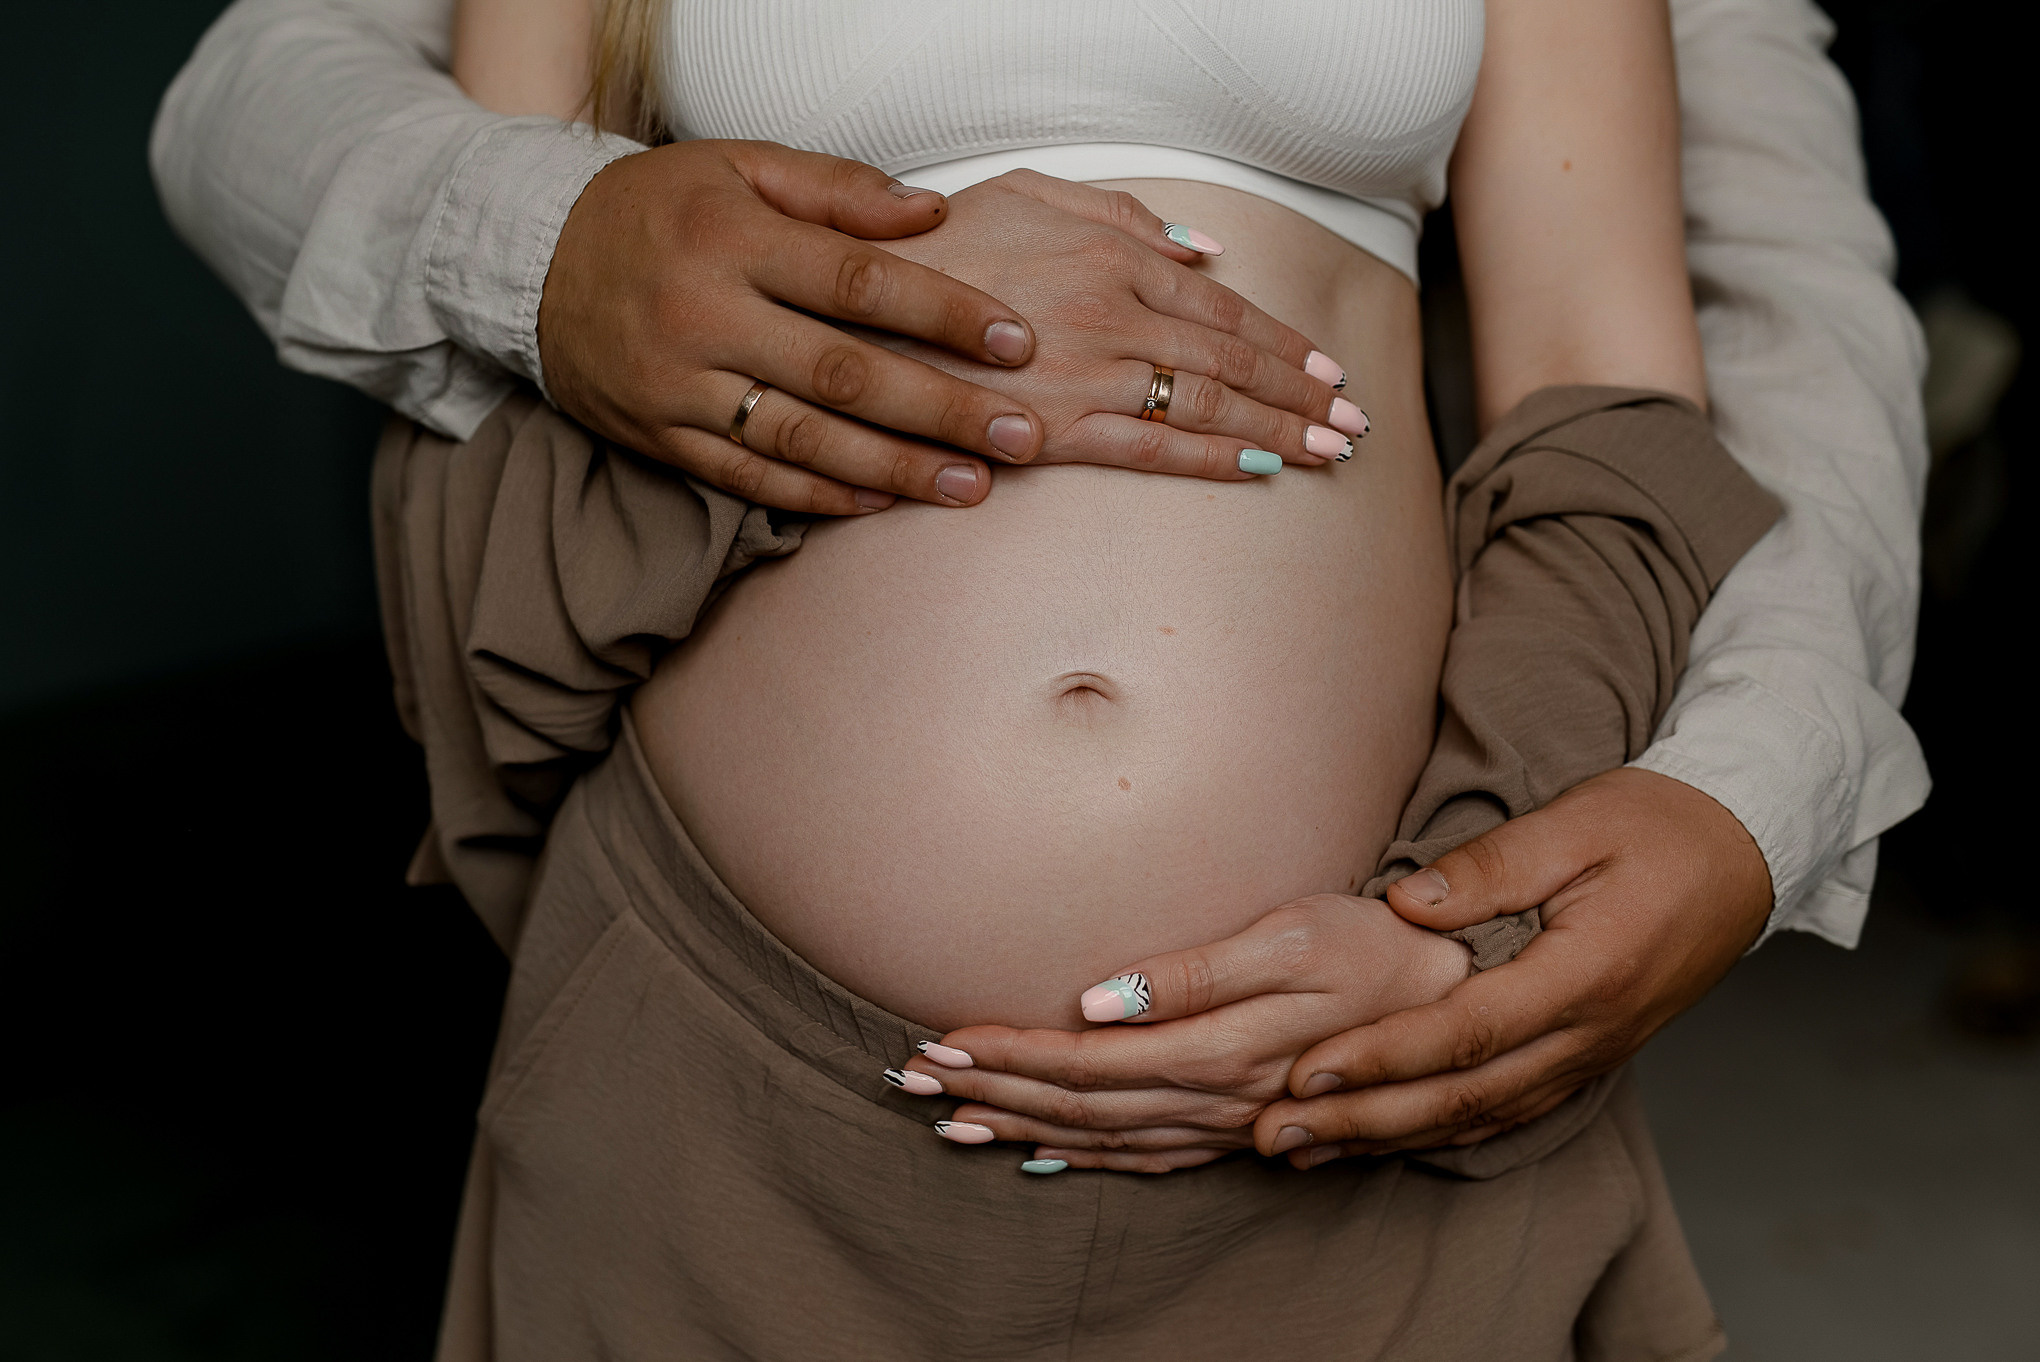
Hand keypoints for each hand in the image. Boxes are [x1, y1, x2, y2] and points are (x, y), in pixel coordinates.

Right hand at [538, 139, 1046, 514]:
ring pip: (803, 440)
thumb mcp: (737, 166)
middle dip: (942, 410)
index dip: (944, 314)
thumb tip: (932, 215)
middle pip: (844, 373)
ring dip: (895, 469)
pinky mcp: (658, 437)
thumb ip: (837, 189)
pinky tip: (882, 502)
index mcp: (732, 238)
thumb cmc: (655, 207)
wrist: (527, 260)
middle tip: (1021, 435)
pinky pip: (748, 479)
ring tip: (971, 485)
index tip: (1016, 342)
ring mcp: (677, 386)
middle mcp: (703, 316)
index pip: (859, 281)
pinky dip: (818, 497)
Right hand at [867, 170, 1368, 478]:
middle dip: (1302, 395)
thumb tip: (1203, 248)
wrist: (855, 302)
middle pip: (1232, 362)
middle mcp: (1115, 314)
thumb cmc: (939, 244)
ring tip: (1328, 454)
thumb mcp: (1029, 193)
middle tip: (1353, 423)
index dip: (1282, 342)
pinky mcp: (1055, 429)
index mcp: (1112, 256)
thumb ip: (1120, 214)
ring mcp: (1088, 374)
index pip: (1221, 307)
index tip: (1326, 370)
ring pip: (1207, 406)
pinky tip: (1258, 471)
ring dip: (1278, 430)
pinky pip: (1152, 449)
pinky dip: (1212, 460)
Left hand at [887, 894, 1467, 1171]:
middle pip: (1078, 1104)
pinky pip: (1147, 1158)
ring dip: (1021, 1127)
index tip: (939, 1040)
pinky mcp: (1240, 1129)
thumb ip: (1194, 972)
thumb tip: (1097, 995)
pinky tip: (1042, 1157)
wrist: (1453, 1000)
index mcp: (1218, 1049)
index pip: (1084, 1059)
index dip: (1007, 1052)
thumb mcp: (1292, 935)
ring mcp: (1227, 1124)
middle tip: (911, 1077)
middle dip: (991, 1090)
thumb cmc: (1371, 947)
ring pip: (1102, 1137)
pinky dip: (1086, 1160)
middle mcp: (1214, 1100)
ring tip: (950, 1121)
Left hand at [1250, 768, 1772, 1166]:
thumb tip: (1406, 904)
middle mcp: (1590, 1033)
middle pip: (1463, 1096)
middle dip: (1364, 1120)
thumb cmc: (1659, 826)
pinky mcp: (1588, 1057)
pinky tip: (1384, 1139)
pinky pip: (1506, 1111)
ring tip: (1306, 1150)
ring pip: (1480, 1116)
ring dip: (1390, 1138)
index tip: (1307, 1069)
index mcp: (1586, 975)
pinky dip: (1440, 1131)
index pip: (1466, 1033)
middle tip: (1278, 1134)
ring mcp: (1593, 1054)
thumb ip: (1491, 867)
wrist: (1746, 850)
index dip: (1382, 1056)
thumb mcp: (1577, 823)